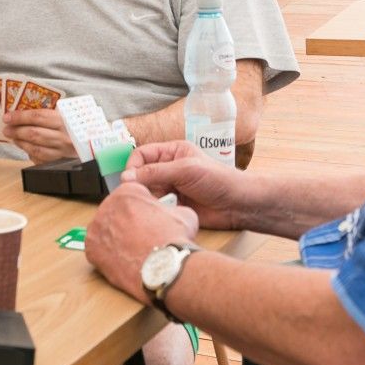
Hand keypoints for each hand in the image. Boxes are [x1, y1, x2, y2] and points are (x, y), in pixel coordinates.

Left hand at [2, 108, 75, 162]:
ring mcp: (63, 152)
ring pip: (35, 149)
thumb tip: (24, 113)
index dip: (20, 117)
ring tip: (14, 138)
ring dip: (21, 143)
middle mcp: (64, 137)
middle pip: (34, 133)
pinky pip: (41, 160)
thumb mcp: (69, 115)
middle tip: (6, 129)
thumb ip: (50, 114)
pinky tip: (25, 148)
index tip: (7, 117)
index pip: (37, 117)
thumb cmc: (80, 127)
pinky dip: (30, 153)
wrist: (97, 145)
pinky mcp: (61, 164)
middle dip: (16, 131)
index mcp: (65, 121)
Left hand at [84, 182, 199, 302]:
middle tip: (139, 235)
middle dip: (126, 221)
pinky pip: (98, 249)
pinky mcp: (91, 249)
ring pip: (105, 230)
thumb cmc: (174, 239)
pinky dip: (108, 254)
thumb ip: (171, 207)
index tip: (147, 217)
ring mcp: (96, 228)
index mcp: (127, 192)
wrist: (165, 265)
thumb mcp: (183, 213)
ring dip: (116, 237)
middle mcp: (107, 206)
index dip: (142, 207)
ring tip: (132, 249)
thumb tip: (171, 212)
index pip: (131, 195)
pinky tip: (123, 259)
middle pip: (116, 212)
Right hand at [122, 140, 251, 230]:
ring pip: (146, 191)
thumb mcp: (185, 170)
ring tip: (150, 203)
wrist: (239, 205)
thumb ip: (155, 172)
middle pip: (141, 173)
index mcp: (172, 152)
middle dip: (137, 183)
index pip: (142, 154)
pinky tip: (159, 211)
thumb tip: (126, 177)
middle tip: (135, 194)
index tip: (129, 178)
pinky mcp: (173, 205)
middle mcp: (169, 168)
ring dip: (146, 197)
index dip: (133, 165)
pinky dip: (153, 209)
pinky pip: (155, 206)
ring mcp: (171, 187)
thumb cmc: (219, 180)